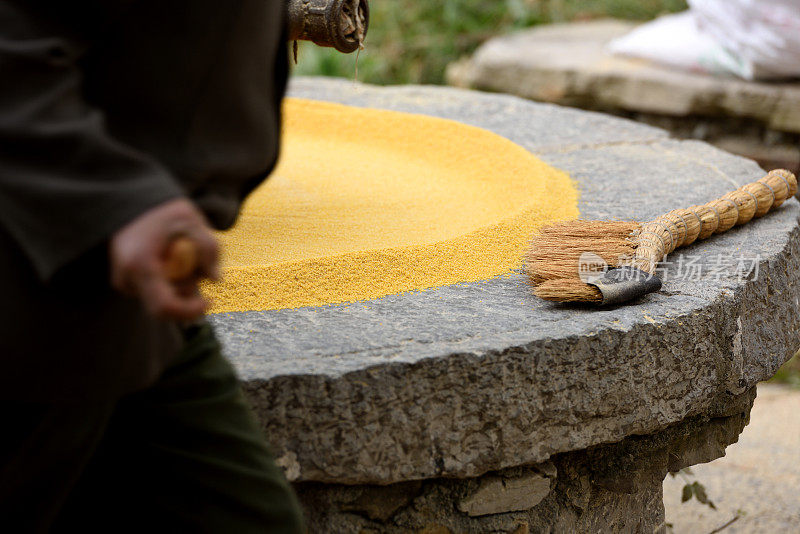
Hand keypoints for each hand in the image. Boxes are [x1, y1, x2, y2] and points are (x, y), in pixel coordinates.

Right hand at [110, 198, 219, 320]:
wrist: (132, 200)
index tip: (209, 301)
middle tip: (198, 267)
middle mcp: (126, 278)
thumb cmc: (163, 209)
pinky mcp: (125, 281)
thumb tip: (216, 278)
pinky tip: (170, 261)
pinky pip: (154, 292)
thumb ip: (209, 248)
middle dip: (187, 295)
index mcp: (141, 264)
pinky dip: (169, 283)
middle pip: (165, 308)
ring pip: (161, 300)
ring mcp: (123, 281)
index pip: (165, 307)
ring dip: (180, 286)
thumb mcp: (192, 220)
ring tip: (182, 256)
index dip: (189, 311)